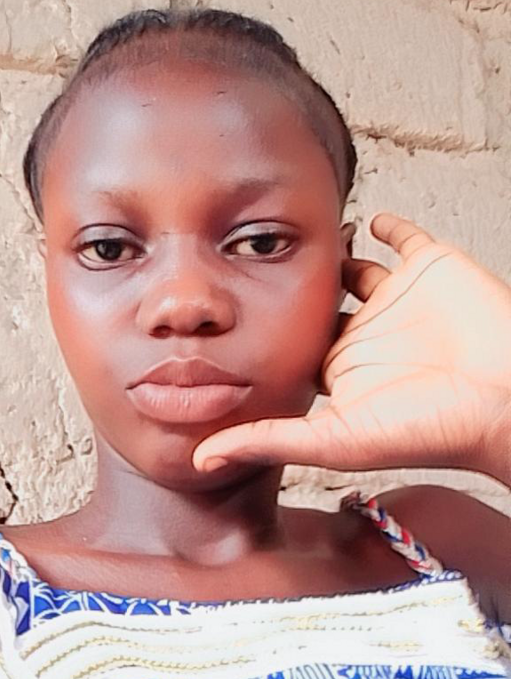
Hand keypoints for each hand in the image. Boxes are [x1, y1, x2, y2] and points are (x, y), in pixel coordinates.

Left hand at [193, 213, 510, 486]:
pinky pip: (402, 238)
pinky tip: (362, 218)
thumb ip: (268, 439)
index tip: (220, 319)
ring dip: (329, 251)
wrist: (502, 399)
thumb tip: (199, 460)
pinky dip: (384, 224)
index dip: (264, 336)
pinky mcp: (430, 268)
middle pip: (317, 304)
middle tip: (244, 258)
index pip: (292, 348)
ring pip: (353, 268)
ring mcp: (398, 301)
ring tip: (293, 230)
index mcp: (341, 371)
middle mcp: (366, 335)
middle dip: (289, 287)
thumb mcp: (334, 441)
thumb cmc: (428, 430)